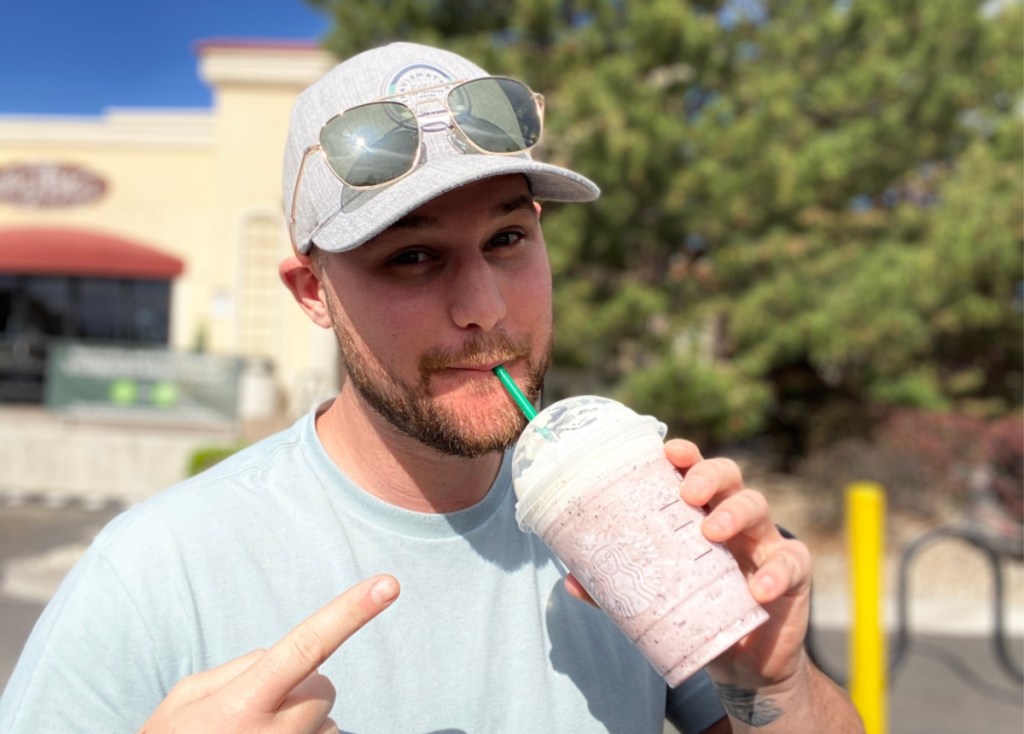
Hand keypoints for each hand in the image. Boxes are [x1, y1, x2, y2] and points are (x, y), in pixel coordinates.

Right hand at [138, 575, 399, 733]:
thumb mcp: (186, 699)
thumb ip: (241, 668)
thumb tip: (285, 656)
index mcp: (244, 703)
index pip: (308, 645)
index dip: (350, 612)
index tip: (388, 585)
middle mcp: (276, 733)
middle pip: (324, 685)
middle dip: (300, 688)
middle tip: (252, 712)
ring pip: (326, 721)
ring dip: (301, 724)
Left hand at [562, 440, 810, 687]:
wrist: (744, 665)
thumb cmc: (698, 611)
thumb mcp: (658, 597)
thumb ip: (617, 589)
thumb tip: (572, 580)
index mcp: (700, 514)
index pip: (693, 472)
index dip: (684, 456)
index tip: (667, 451)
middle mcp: (733, 518)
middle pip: (729, 476)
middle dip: (708, 475)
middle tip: (687, 493)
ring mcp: (765, 543)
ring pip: (759, 507)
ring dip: (735, 513)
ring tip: (712, 531)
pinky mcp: (792, 575)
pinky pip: (790, 563)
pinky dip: (776, 573)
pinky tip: (758, 589)